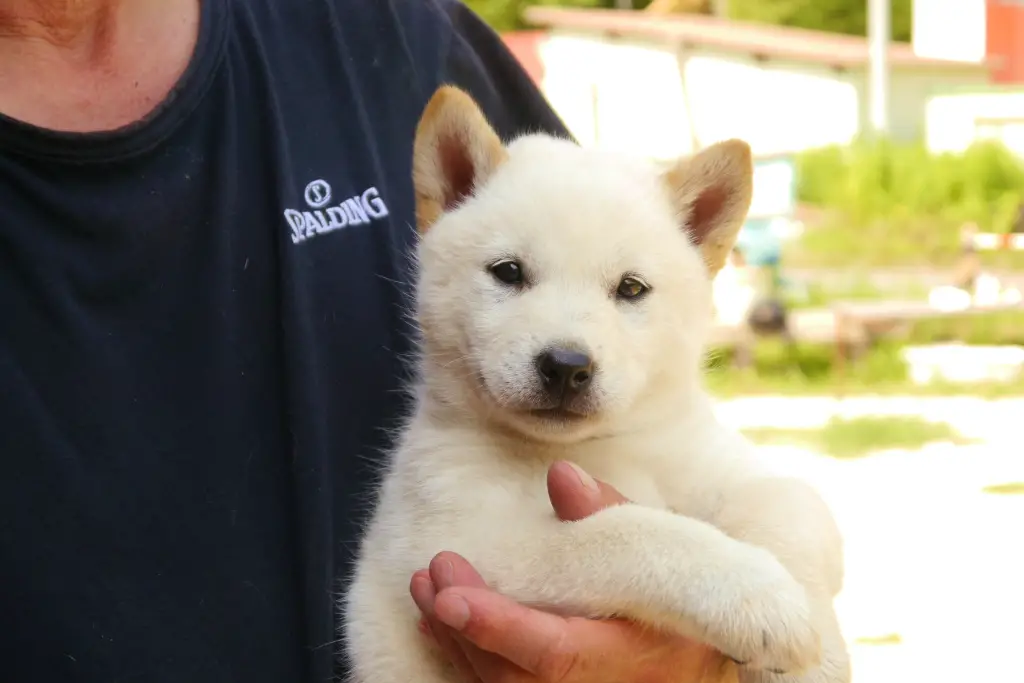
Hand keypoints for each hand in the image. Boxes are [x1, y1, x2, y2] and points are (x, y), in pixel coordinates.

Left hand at [410, 461, 733, 682]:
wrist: (713, 652)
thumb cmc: (684, 594)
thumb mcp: (664, 551)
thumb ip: (609, 517)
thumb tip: (561, 474)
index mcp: (628, 653)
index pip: (552, 653)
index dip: (497, 627)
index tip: (450, 597)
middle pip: (511, 675)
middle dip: (464, 625)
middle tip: (433, 573)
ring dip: (456, 639)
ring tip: (426, 588)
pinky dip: (466, 657)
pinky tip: (442, 625)